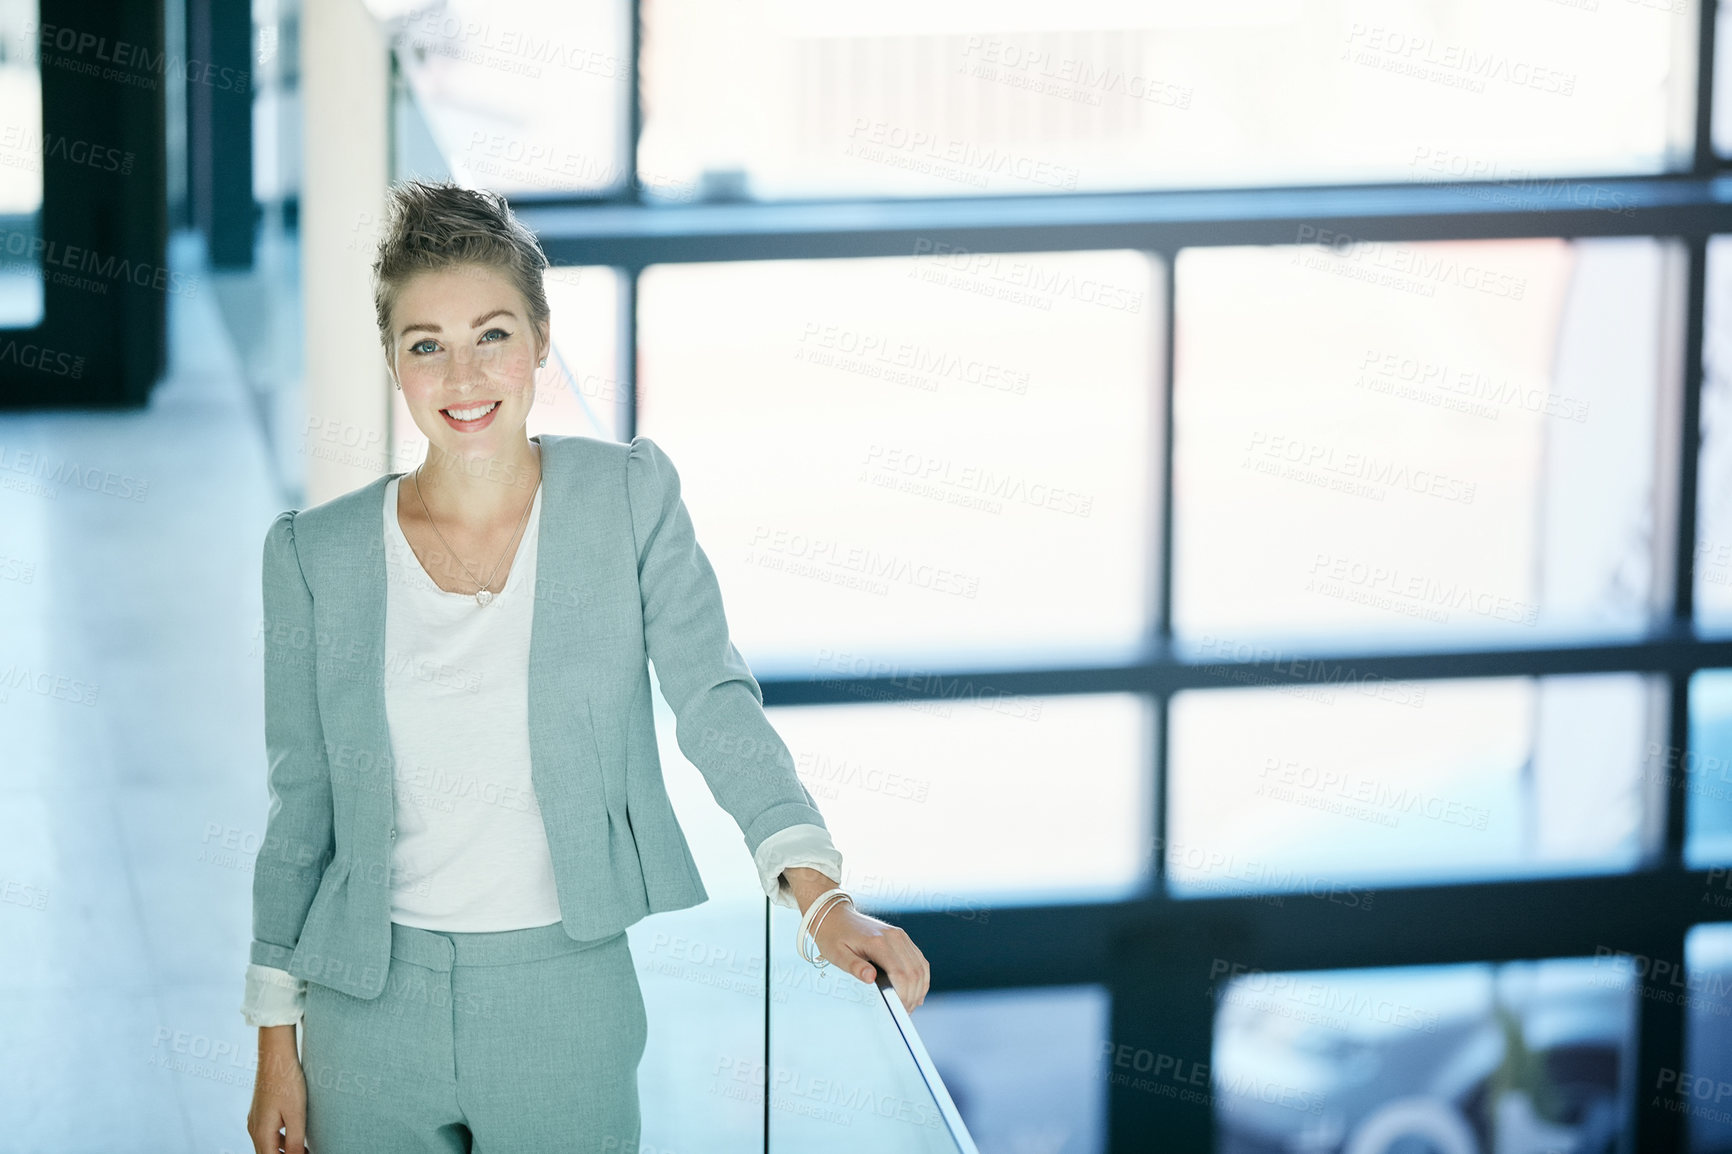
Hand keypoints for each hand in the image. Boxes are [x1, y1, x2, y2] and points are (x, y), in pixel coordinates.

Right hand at [248, 1027, 308, 1152]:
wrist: (276, 1056)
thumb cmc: (287, 1082)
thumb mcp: (296, 1114)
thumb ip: (295, 1141)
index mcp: (261, 1133)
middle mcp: (254, 1129)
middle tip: (308, 1152)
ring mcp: (255, 1120)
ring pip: (267, 1145)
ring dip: (283, 1151)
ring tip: (306, 1149)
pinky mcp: (260, 1111)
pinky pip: (268, 1134)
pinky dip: (280, 1140)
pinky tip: (296, 1136)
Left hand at [812, 900, 929, 1012]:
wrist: (835, 915)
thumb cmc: (833, 937)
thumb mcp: (837, 954)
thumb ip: (854, 966)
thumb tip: (870, 978)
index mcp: (878, 942)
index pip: (900, 974)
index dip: (902, 996)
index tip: (896, 1010)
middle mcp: (894, 937)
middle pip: (914, 972)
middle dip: (912, 996)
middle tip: (903, 1012)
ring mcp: (900, 936)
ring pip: (921, 967)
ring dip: (919, 988)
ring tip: (909, 1005)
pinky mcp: (902, 937)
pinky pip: (919, 959)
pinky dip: (921, 977)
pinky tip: (916, 990)